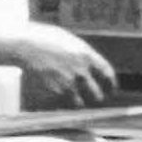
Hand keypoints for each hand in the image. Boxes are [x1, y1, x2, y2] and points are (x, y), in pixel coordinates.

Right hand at [0, 23, 116, 108]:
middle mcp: (81, 71)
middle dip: (97, 97)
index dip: (111, 82)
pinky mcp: (54, 90)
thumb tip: (90, 64)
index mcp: (87, 55)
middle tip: (97, 98)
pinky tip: (58, 97)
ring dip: (79, 102)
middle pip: (96, 94)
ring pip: (79, 103)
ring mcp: (68, 83)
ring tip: (77, 101)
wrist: (28, 46)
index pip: (107, 73)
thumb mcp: (71, 42)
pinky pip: (62, 102)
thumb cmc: (48, 39)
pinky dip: (62, 102)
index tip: (112, 88)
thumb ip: (83, 54)